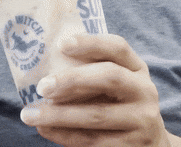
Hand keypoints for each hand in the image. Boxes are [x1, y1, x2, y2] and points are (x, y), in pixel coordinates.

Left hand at [20, 34, 171, 146]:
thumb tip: (45, 66)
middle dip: (72, 80)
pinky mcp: (130, 146)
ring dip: (58, 114)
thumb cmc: (121, 106)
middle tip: (42, 86)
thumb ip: (93, 72)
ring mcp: (141, 120)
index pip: (118, 47)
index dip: (91, 43)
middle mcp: (145, 91)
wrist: (150, 145)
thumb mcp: (118, 84)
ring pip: (96, 115)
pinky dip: (63, 135)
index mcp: (138, 69)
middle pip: (110, 77)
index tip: (61, 44)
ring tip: (30, 114)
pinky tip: (44, 129)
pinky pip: (91, 140)